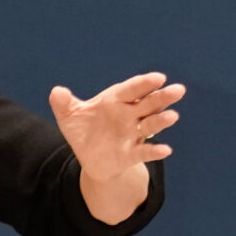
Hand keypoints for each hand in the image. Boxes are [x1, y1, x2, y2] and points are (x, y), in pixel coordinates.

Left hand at [50, 72, 184, 223]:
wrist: (90, 157)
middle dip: (162, 97)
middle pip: (148, 104)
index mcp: (115, 101)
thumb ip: (63, 104)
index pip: (132, 89)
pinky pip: (145, 152)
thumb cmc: (84, 130)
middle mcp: (129, 115)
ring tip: (173, 117)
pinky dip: (155, 151)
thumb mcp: (69, 116)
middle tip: (178, 90)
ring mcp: (133, 134)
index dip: (144, 84)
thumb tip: (57, 92)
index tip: (158, 78)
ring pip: (151, 125)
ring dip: (161, 121)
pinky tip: (165, 150)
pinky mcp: (132, 154)